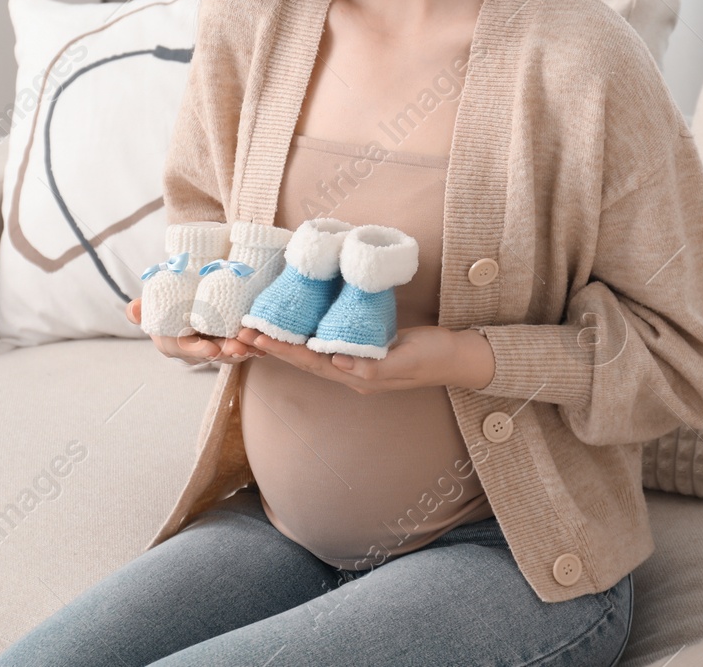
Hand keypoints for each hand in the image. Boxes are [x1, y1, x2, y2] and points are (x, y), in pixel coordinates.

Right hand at [126, 298, 265, 366]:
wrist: (185, 297)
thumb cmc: (167, 300)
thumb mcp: (153, 303)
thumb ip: (141, 308)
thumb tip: (133, 310)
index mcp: (171, 343)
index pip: (183, 349)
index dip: (198, 350)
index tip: (212, 349)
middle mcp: (191, 351)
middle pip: (210, 354)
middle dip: (227, 353)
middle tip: (241, 348)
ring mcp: (210, 349)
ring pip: (228, 354)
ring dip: (242, 352)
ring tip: (255, 346)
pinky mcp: (225, 345)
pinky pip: (239, 349)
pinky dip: (251, 348)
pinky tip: (263, 345)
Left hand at [234, 324, 494, 393]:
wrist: (459, 357)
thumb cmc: (436, 356)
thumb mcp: (408, 359)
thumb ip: (376, 366)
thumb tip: (340, 364)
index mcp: (359, 376)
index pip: (312, 362)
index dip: (284, 350)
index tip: (258, 336)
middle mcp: (352, 373)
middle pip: (304, 360)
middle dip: (274, 347)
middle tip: (243, 332)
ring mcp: (357, 363)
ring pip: (312, 354)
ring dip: (285, 343)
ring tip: (258, 330)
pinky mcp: (364, 349)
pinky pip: (327, 344)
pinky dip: (306, 337)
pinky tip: (295, 327)